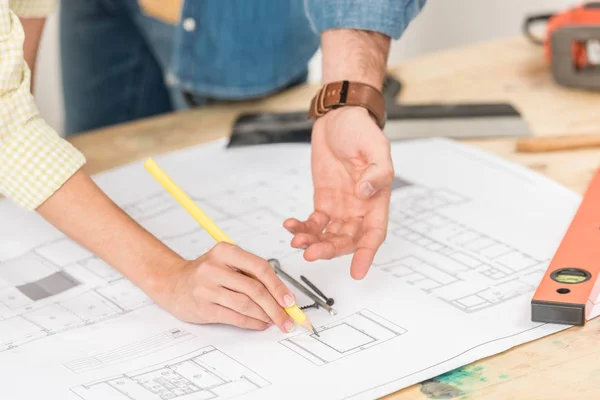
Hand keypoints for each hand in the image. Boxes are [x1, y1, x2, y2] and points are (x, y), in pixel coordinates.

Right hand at [150, 242, 296, 332]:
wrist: (172, 283)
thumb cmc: (206, 273)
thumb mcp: (227, 263)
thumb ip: (250, 274)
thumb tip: (281, 294)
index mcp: (225, 251)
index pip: (259, 267)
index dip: (278, 285)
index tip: (289, 300)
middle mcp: (214, 267)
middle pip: (255, 289)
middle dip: (276, 307)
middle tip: (287, 318)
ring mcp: (206, 288)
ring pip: (246, 305)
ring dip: (265, 315)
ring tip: (275, 321)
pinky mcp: (203, 307)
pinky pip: (234, 317)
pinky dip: (251, 322)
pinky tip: (260, 324)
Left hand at [284, 106, 392, 278]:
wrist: (339, 118)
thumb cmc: (361, 130)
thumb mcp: (375, 147)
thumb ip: (377, 171)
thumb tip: (366, 193)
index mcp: (376, 199)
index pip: (374, 234)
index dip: (366, 254)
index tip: (357, 271)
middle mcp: (359, 208)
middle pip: (347, 240)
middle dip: (330, 250)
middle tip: (311, 253)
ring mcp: (340, 206)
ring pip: (328, 235)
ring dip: (313, 242)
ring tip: (296, 241)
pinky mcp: (323, 201)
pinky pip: (312, 223)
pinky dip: (301, 228)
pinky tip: (290, 225)